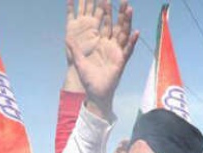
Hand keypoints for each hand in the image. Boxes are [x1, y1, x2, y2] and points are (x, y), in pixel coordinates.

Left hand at [66, 0, 138, 118]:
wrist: (96, 94)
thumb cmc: (89, 80)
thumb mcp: (79, 61)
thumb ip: (75, 49)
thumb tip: (67, 37)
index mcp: (101, 44)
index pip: (105, 25)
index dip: (106, 13)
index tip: (106, 0)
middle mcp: (111, 46)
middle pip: (117, 26)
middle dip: (120, 13)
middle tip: (124, 0)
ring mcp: (117, 53)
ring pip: (124, 34)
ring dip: (127, 22)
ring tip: (130, 9)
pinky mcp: (121, 61)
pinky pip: (128, 50)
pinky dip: (132, 41)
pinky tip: (136, 32)